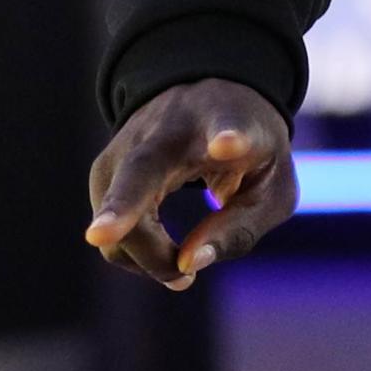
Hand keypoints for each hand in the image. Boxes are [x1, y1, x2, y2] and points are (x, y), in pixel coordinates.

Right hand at [84, 78, 295, 289]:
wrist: (208, 94)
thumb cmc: (251, 150)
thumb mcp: (271, 187)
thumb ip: (240, 228)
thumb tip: (187, 266)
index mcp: (225, 121)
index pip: (228, 126)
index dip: (230, 137)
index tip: (228, 143)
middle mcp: (166, 130)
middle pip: (140, 170)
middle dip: (121, 204)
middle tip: (100, 235)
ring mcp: (124, 150)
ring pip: (119, 217)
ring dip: (149, 257)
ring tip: (183, 275)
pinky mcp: (103, 173)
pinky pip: (115, 231)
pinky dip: (140, 254)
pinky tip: (167, 254)